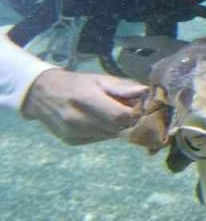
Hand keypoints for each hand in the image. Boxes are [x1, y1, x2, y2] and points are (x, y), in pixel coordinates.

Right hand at [21, 69, 149, 144]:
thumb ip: (124, 88)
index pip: (120, 116)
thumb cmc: (77, 83)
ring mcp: (73, 133)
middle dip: (132, 121)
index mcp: (85, 99)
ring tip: (118, 114)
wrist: (43, 94)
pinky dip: (108, 131)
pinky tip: (103, 121)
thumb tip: (148, 92)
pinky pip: (101, 139)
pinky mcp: (72, 141)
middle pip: (118, 128)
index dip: (136, 113)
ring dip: (121, 127)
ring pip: (111, 136)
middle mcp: (77, 120)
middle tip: (135, 112)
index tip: (142, 107)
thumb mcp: (100, 79)